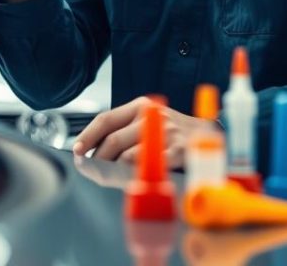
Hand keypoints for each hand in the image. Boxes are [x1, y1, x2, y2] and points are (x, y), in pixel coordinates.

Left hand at [72, 96, 217, 168]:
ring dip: (115, 172)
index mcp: (140, 106)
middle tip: (92, 171)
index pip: (105, 120)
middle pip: (113, 140)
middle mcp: (152, 116)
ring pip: (128, 156)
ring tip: (113, 178)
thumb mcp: (148, 121)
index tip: (77, 150)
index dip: (87, 136)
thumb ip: (123, 132)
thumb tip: (91, 152)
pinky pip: (150, 166)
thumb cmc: (172, 132)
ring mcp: (167, 133)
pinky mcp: (179, 151)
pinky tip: (133, 181)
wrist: (210, 135)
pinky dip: (137, 177)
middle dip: (98, 160)